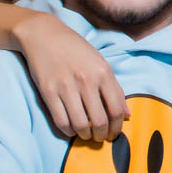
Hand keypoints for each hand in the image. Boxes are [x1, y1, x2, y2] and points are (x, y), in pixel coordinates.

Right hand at [11, 12, 127, 141]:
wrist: (43, 35)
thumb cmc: (76, 49)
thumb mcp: (101, 63)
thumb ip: (115, 88)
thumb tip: (128, 114)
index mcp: (104, 73)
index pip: (117, 109)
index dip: (117, 127)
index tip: (114, 133)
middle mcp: (87, 81)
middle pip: (100, 121)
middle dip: (102, 135)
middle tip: (100, 138)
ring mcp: (66, 87)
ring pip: (80, 125)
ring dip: (85, 135)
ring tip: (86, 134)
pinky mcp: (48, 92)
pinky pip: (61, 121)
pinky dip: (68, 131)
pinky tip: (71, 129)